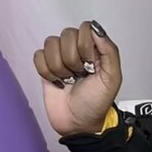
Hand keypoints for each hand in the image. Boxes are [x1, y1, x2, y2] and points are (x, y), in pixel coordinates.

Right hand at [33, 21, 121, 135]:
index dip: (85, 46)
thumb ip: (109, 50)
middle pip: (67, 35)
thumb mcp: (112, 78)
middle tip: (80, 74)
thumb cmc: (97, 102)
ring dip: (60, 66)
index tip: (91, 64)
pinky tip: (57, 81)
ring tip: (68, 79)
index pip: (85, 28)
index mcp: (95, 48)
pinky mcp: (45, 66)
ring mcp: (59, 56)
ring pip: (51, 43)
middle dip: (73, 59)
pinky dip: (46, 71)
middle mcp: (77, 48)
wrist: (78, 123)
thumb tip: (96, 29)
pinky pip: (38, 56)